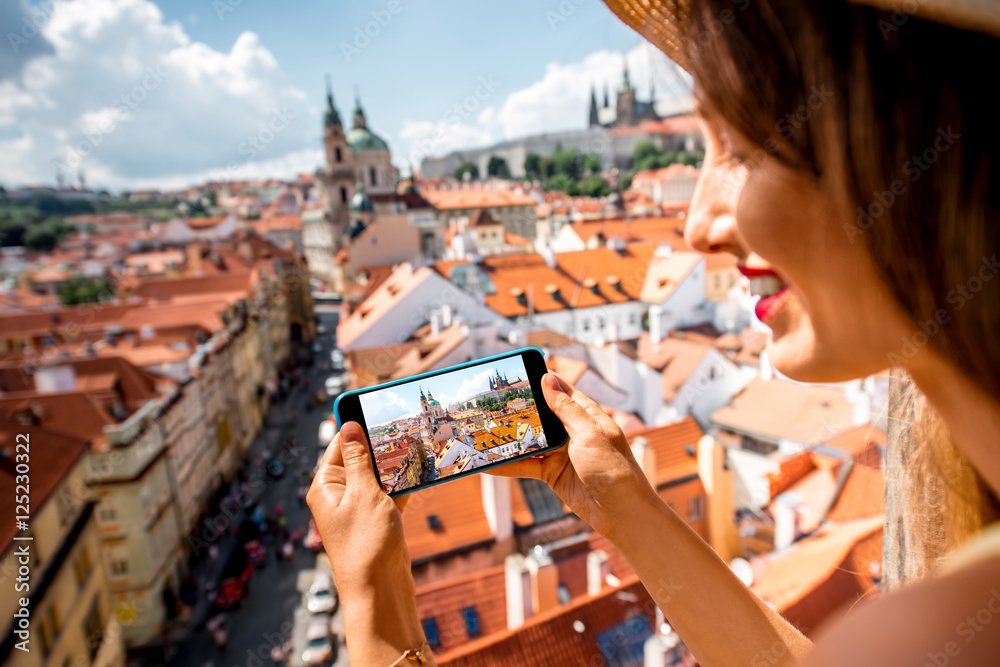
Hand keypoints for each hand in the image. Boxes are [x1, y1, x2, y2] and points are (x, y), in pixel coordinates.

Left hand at [307, 423, 430, 662]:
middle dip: (380, 444)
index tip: (374, 406)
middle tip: (402, 424)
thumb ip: (358, 460)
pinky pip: (391, 493)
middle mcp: (338, 496)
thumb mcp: (363, 494)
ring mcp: (359, 509)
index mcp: (325, 487)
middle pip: (360, 459)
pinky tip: (421, 470)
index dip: (355, 426)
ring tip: (416, 443)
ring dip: (395, 464)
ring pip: (378, 476)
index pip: (338, 446)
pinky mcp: (378, 521)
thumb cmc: (365, 545)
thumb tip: (348, 427)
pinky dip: (404, 484)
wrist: (380, 591)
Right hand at [490, 372, 656, 537]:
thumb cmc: (614, 470)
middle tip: (490, 402)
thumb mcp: (590, 435)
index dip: (540, 381)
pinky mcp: (551, 473)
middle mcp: (572, 431)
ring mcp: (561, 452)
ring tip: (483, 432)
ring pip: (529, 440)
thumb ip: (567, 409)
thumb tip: (548, 379)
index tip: (517, 372)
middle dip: (518, 410)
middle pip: (539, 415)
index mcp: (586, 415)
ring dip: (509, 438)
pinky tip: (489, 464)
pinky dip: (508, 464)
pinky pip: (526, 465)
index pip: (560, 390)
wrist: (621, 513)